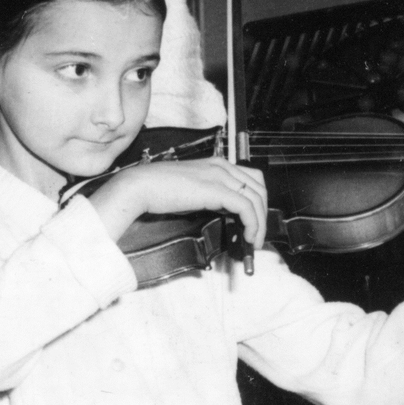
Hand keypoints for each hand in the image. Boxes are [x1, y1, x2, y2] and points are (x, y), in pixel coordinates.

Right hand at [86, 158, 266, 251]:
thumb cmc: (159, 190)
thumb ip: (211, 197)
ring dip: (260, 222)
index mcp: (217, 164)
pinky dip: (253, 223)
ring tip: (254, 240)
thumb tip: (226, 212)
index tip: (255, 222)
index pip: (251, 179)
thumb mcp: (193, 192)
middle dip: (263, 213)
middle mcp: (222, 166)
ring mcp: (220, 175)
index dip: (258, 202)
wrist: (140, 186)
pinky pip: (246, 207)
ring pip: (256, 198)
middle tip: (258, 235)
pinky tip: (248, 236)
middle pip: (259, 187)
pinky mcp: (216, 189)